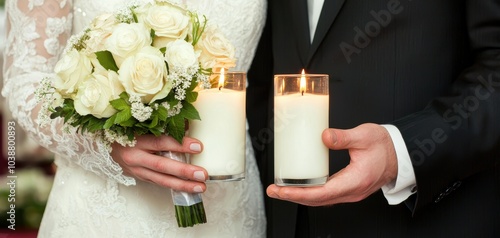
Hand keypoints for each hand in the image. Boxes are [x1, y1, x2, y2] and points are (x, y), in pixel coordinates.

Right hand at [111, 134, 207, 192]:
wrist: (103, 147)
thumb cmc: (125, 131)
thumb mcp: (140, 125)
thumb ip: (162, 125)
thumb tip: (188, 124)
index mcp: (136, 140)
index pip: (160, 142)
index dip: (180, 145)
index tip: (199, 146)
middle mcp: (135, 157)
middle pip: (162, 166)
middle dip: (184, 171)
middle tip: (203, 174)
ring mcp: (137, 170)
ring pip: (161, 180)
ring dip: (183, 185)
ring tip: (201, 187)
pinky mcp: (140, 178)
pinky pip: (159, 183)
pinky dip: (175, 186)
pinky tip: (189, 189)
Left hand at [267, 123, 397, 205]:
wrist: (401, 154)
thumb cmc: (385, 146)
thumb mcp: (365, 136)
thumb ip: (344, 137)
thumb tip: (324, 137)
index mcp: (355, 181)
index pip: (322, 194)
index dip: (299, 194)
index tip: (281, 191)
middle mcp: (351, 191)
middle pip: (317, 200)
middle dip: (293, 197)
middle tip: (273, 191)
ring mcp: (350, 192)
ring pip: (320, 200)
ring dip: (299, 196)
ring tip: (280, 190)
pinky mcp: (348, 188)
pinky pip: (325, 195)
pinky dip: (310, 193)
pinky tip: (299, 187)